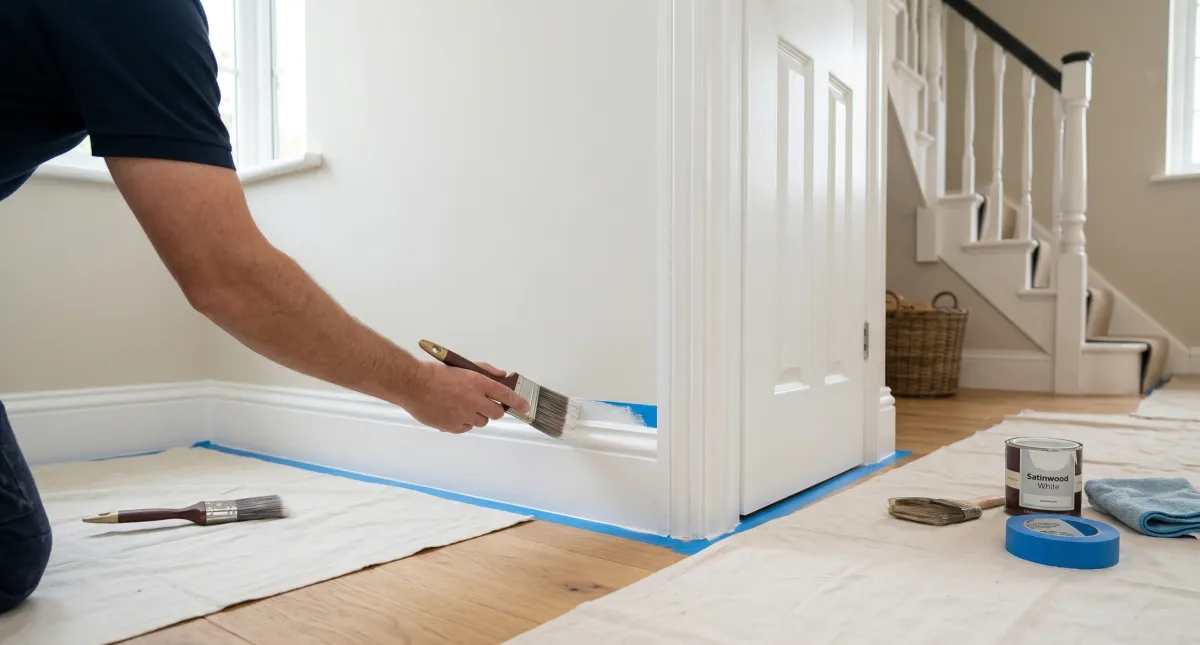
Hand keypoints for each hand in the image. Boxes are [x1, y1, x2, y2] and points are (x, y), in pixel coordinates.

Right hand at [404, 361, 530, 433]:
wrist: (412, 385)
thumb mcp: (462, 366)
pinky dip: (463, 423)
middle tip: (483, 404)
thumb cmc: (435, 373)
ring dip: (477, 416)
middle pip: (496, 413)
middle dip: (493, 409)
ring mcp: (464, 415)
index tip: (526, 407)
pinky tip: (452, 413)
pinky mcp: (453, 426)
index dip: (519, 402)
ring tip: (462, 406)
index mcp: (478, 382)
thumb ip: (485, 370)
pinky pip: (466, 428)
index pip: (506, 395)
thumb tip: (501, 375)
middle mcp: (474, 400)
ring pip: (481, 422)